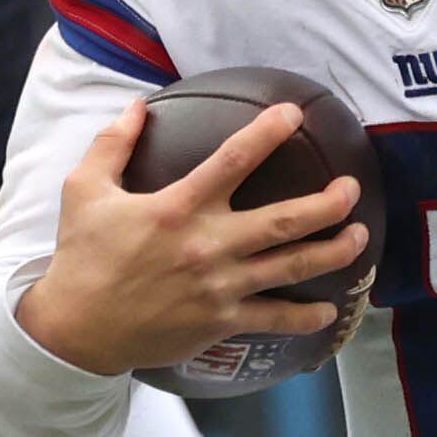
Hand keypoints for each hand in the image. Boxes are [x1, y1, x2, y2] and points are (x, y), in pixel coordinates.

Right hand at [12, 99, 365, 380]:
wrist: (76, 329)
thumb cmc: (81, 257)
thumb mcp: (84, 191)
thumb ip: (112, 144)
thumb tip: (135, 106)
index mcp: (178, 208)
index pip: (233, 160)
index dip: (267, 132)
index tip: (293, 113)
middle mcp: (208, 245)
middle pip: (284, 220)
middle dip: (327, 202)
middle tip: (351, 188)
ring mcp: (220, 287)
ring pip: (292, 267)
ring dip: (333, 252)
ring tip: (360, 237)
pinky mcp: (220, 322)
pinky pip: (274, 318)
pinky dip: (306, 317)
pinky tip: (330, 310)